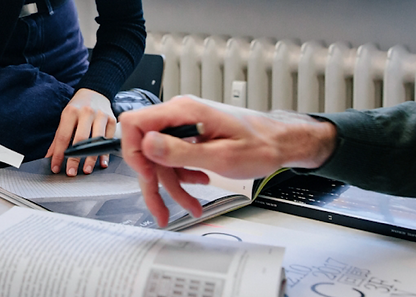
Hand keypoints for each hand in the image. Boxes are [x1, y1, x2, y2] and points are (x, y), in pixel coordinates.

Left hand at [46, 88, 116, 175]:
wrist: (95, 91)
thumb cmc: (78, 107)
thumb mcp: (65, 118)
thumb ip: (58, 138)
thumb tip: (50, 156)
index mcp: (71, 112)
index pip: (63, 137)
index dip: (59, 154)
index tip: (56, 168)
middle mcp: (86, 113)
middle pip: (80, 139)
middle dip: (75, 158)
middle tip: (71, 172)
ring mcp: (101, 116)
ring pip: (96, 140)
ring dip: (91, 158)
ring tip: (86, 170)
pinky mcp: (111, 119)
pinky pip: (108, 139)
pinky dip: (105, 153)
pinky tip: (102, 162)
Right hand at [119, 95, 336, 226]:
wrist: (281, 143)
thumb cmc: (260, 145)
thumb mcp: (220, 156)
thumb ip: (180, 151)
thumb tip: (146, 145)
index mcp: (184, 111)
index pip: (135, 124)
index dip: (134, 152)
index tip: (147, 176)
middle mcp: (180, 114)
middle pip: (145, 148)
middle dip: (154, 182)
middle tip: (160, 207)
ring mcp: (184, 125)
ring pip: (160, 159)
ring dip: (172, 185)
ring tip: (189, 205)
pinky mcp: (190, 135)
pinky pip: (174, 158)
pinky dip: (182, 177)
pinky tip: (198, 184)